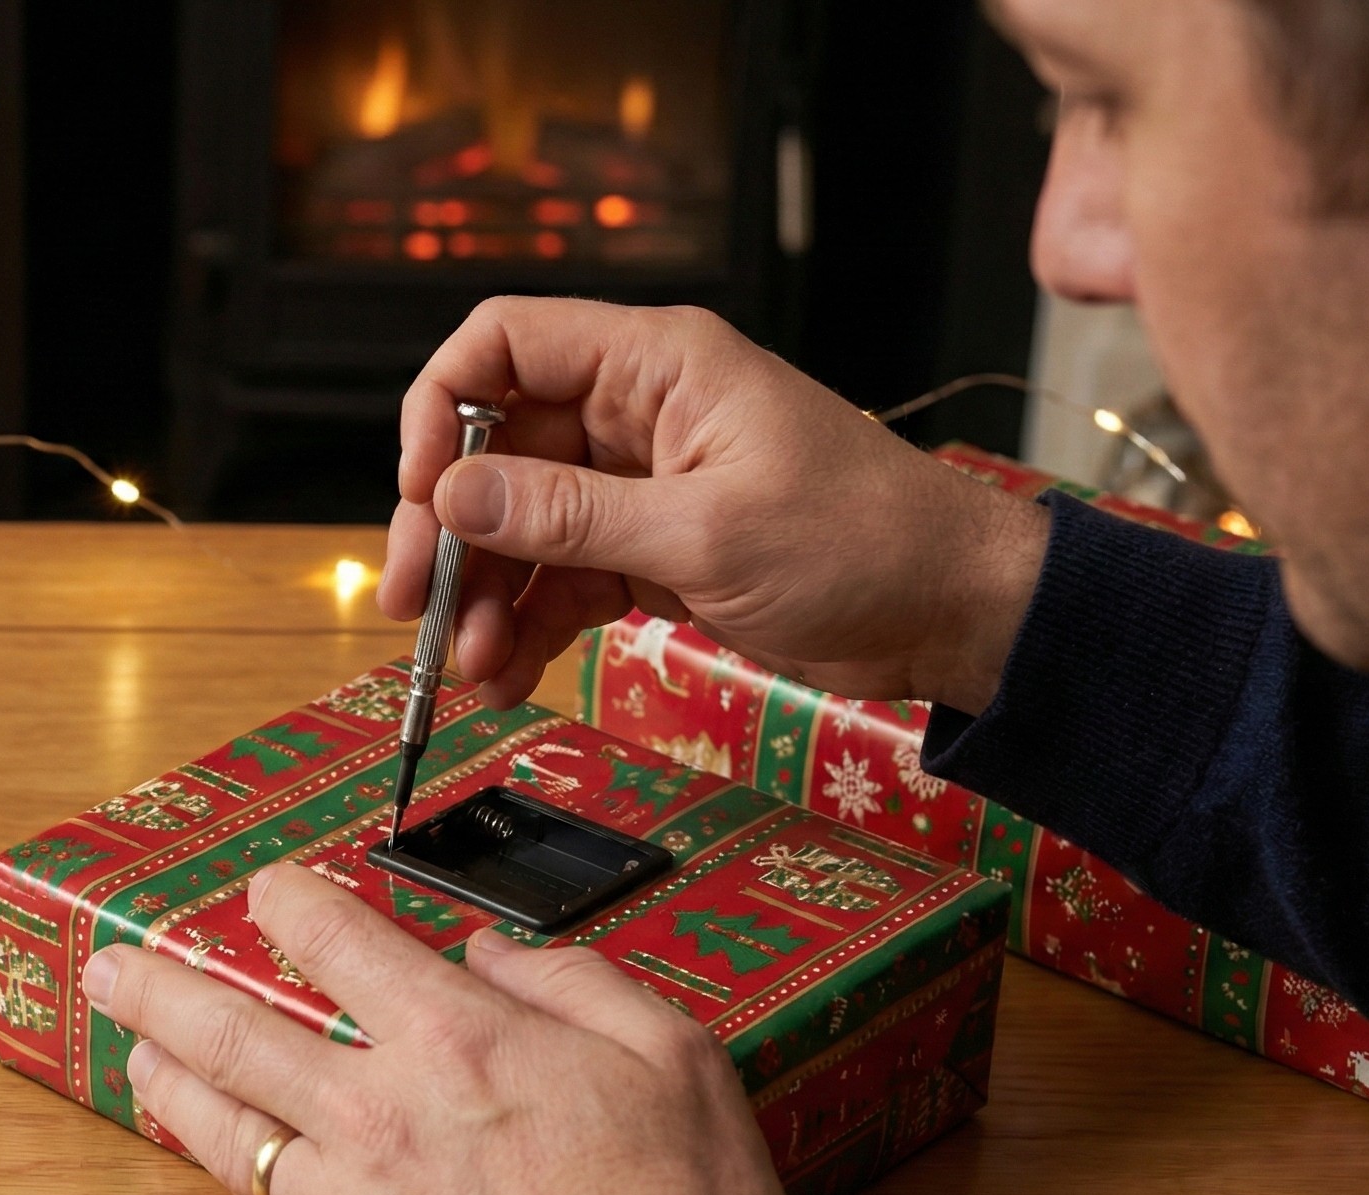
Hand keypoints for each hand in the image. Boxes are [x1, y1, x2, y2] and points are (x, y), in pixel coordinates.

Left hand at [83, 862, 791, 1194]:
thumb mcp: (673, 1058)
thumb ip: (575, 983)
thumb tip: (497, 955)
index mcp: (457, 1041)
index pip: (336, 939)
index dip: (286, 902)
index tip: (264, 890)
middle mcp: (380, 1115)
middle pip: (231, 1029)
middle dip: (159, 986)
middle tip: (115, 966)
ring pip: (224, 1130)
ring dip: (170, 1082)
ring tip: (139, 1054)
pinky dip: (236, 1183)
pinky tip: (227, 1166)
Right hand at [381, 298, 1052, 714]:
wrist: (953, 613)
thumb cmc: (868, 544)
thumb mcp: (704, 532)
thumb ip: (569, 515)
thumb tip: (455, 495)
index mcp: (656, 365)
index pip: (504, 345)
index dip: (439, 410)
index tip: (418, 493)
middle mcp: (639, 412)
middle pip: (496, 450)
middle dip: (449, 531)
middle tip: (414, 603)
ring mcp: (643, 484)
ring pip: (522, 526)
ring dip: (485, 597)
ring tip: (469, 666)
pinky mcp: (656, 549)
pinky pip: (562, 578)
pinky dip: (529, 627)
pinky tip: (506, 675)